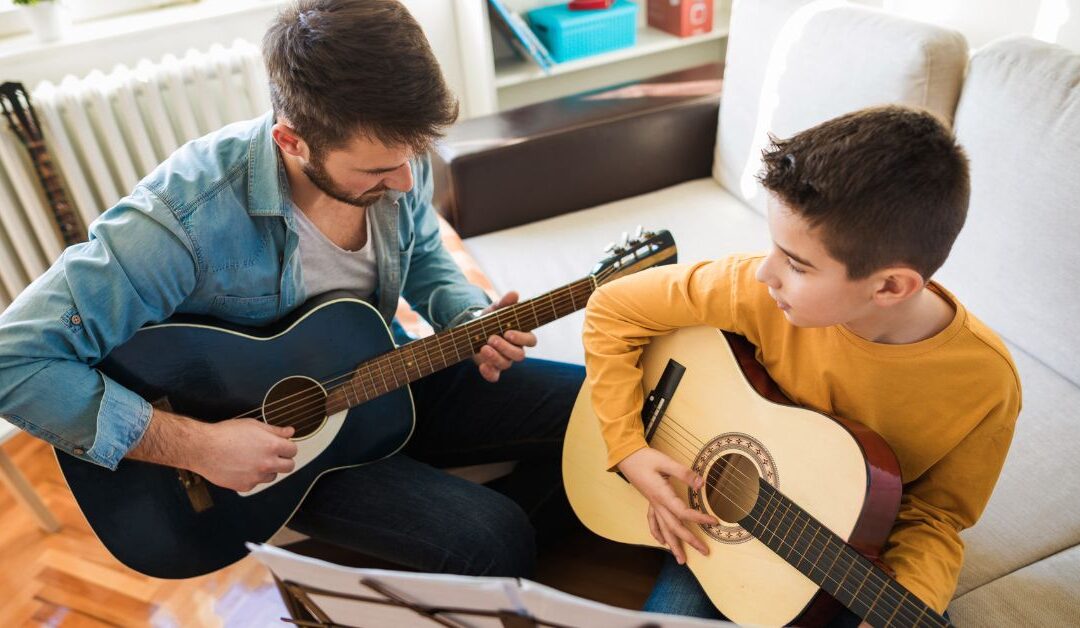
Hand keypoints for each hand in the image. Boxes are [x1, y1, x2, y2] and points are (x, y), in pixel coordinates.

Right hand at [191, 418, 297, 491]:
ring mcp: (256, 477)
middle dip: (284, 460)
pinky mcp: (245, 486)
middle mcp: (267, 463)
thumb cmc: (225, 434)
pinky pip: (255, 483)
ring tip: (253, 460)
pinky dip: (251, 477)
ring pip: (273, 476)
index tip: (283, 447)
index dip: (288, 447)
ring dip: (268, 469)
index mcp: (271, 446)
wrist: (203, 448)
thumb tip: (290, 431)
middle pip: (289, 467)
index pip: (293, 450)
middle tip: (274, 455)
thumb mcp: (253, 425)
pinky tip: (241, 467)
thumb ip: (275, 430)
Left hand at [472, 291, 536, 382]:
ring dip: (495, 357)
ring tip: (483, 348)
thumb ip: (505, 303)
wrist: (473, 330)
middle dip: (505, 348)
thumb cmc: (491, 319)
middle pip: (519, 356)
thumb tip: (514, 294)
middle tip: (491, 338)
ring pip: (506, 365)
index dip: (521, 338)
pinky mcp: (492, 368)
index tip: (508, 332)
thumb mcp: (496, 309)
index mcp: (521, 335)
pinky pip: (494, 377)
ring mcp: (504, 360)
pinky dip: (489, 373)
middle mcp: (515, 350)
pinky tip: (482, 365)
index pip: (531, 341)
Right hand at [617, 447, 717, 563]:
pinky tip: (661, 542)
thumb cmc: (644, 458)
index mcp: (662, 495)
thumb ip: (684, 473)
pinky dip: (657, 533)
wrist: (626, 457)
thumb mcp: (665, 462)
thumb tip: (701, 484)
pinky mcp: (650, 501)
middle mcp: (657, 504)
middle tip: (704, 552)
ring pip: (664, 529)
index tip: (714, 522)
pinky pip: (653, 522)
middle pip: (675, 527)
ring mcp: (653, 504)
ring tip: (681, 560)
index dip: (699, 518)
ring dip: (673, 545)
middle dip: (689, 541)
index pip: (683, 512)